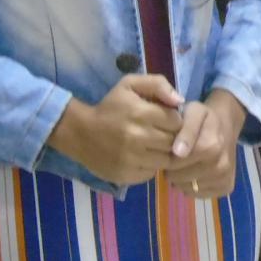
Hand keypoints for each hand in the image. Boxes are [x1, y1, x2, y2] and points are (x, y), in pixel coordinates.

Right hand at [50, 74, 183, 186]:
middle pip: (174, 142)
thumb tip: (180, 101)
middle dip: (171, 137)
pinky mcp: (127, 176)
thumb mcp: (130, 84)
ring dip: (163, 153)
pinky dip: (151, 165)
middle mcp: (138, 138)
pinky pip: (152, 173)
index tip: (166, 119)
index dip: (174, 120)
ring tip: (152, 145)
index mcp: (141, 113)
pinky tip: (142, 156)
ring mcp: (132, 160)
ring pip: (166, 160)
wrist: (80, 132)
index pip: (177, 121)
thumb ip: (158, 84)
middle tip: (160, 133)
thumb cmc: (110, 106)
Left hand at [167, 89, 245, 198]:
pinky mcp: (226, 188)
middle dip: (173, 170)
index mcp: (211, 147)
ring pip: (188, 189)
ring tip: (186, 164)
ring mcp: (224, 179)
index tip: (170, 149)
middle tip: (177, 158)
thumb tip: (178, 152)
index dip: (168, 157)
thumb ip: (185, 130)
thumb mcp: (194, 112)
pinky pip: (198, 195)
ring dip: (182, 179)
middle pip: (181, 178)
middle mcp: (221, 166)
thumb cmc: (205, 118)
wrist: (227, 124)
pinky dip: (193, 187)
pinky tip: (196, 173)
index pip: (176, 163)